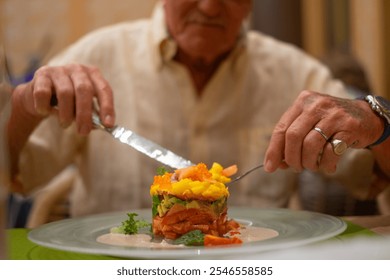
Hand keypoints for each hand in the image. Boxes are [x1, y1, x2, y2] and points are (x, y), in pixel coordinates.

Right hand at [14, 63, 114, 134]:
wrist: (40, 95)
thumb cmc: (69, 103)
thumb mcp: (83, 108)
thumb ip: (92, 116)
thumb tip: (97, 126)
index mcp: (93, 75)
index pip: (104, 89)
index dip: (107, 107)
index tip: (108, 124)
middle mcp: (78, 69)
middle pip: (84, 90)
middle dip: (85, 114)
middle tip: (83, 132)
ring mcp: (59, 70)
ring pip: (65, 93)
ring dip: (65, 114)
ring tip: (65, 124)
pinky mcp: (41, 75)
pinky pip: (43, 94)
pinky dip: (45, 107)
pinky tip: (46, 112)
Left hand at [263, 90, 383, 172]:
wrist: (366, 116)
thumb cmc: (329, 123)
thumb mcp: (309, 124)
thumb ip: (292, 140)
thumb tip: (276, 164)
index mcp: (302, 102)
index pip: (281, 128)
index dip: (274, 150)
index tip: (270, 167)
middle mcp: (316, 104)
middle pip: (293, 136)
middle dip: (291, 158)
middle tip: (296, 168)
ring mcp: (334, 114)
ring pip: (311, 145)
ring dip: (308, 163)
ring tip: (312, 167)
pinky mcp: (349, 126)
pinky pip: (330, 151)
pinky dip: (326, 165)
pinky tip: (327, 167)